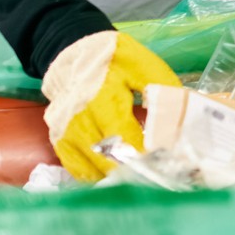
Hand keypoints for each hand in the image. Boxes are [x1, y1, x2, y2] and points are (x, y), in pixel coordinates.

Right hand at [41, 30, 179, 181]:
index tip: (165, 163)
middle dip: (131, 171)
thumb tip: (177, 112)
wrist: (73, 53)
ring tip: (138, 180)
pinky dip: (94, 175)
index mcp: (102, 98)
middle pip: (106, 159)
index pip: (124, 137)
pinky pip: (75, 167)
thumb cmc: (113, 59)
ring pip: (89, 168)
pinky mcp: (57, 139)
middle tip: (155, 176)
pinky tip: (113, 178)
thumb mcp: (142, 64)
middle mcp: (79, 119)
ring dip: (113, 177)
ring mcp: (64, 132)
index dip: (143, 154)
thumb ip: (160, 86)